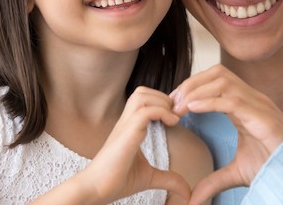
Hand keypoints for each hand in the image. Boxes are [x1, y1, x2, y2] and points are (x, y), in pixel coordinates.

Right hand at [80, 86, 190, 203]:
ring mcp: (125, 126)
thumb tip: (187, 191)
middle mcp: (126, 122)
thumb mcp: (149, 177)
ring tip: (173, 118)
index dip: (162, 101)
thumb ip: (168, 178)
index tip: (176, 116)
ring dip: (161, 102)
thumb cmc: (116, 181)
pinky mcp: (126, 134)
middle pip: (142, 91)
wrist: (96, 190)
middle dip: (163, 97)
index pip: (144, 99)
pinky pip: (144, 111)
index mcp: (129, 127)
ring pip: (142, 95)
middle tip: (176, 114)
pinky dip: (161, 112)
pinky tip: (171, 123)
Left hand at [170, 65, 282, 203]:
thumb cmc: (273, 167)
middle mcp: (252, 99)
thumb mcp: (236, 173)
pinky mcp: (262, 116)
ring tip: (179, 106)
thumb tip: (193, 199)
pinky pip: (232, 100)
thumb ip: (214, 181)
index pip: (215, 80)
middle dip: (192, 83)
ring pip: (223, 81)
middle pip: (217, 73)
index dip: (193, 86)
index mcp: (246, 104)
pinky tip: (193, 108)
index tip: (173, 103)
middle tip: (173, 103)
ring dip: (197, 90)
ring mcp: (258, 105)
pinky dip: (210, 101)